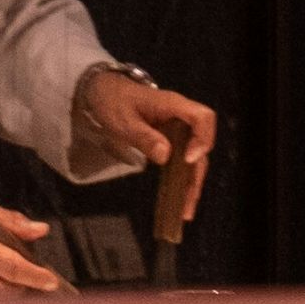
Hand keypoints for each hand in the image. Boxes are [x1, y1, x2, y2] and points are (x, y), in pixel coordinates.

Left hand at [78, 71, 216, 219]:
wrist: (101, 91)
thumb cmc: (112, 100)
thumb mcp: (122, 119)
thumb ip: (143, 136)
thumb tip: (166, 156)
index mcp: (173, 105)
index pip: (203, 117)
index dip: (202, 138)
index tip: (188, 159)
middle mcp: (180, 119)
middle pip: (201, 145)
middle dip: (197, 174)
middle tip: (188, 202)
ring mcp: (175, 131)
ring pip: (192, 158)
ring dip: (190, 183)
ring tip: (185, 212)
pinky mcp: (168, 141)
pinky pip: (179, 161)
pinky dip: (179, 181)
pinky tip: (177, 201)